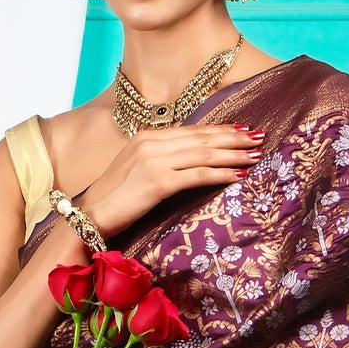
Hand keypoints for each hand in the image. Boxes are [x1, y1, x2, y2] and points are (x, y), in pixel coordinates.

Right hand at [83, 123, 262, 236]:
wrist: (90, 216)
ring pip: (203, 154)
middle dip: (232, 138)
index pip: (191, 131)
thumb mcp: (135, 172)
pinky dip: (220, 174)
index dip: (218, 130)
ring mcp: (154, 161)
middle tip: (259, 138)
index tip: (241, 131)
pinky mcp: (158, 182)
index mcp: (146, 137)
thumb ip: (158, 161)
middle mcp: (151, 143)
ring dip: (233, 155)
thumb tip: (184, 164)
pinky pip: (197, 175)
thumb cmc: (113, 201)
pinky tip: (238, 176)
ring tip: (256, 155)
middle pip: (201, 138)